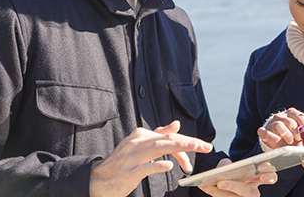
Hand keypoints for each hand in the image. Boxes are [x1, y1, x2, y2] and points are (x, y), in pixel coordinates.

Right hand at [89, 121, 212, 196]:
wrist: (97, 180)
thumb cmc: (122, 163)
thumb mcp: (139, 146)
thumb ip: (158, 135)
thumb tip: (176, 124)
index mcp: (141, 135)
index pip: (169, 135)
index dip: (186, 141)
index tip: (201, 147)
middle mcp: (137, 143)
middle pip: (167, 139)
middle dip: (189, 142)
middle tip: (206, 146)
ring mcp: (132, 157)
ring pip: (159, 149)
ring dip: (179, 148)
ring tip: (194, 148)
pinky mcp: (129, 172)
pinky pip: (145, 167)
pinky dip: (157, 165)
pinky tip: (169, 166)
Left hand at [199, 159, 277, 196]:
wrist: (221, 181)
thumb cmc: (231, 172)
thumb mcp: (231, 165)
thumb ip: (228, 164)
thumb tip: (223, 168)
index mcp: (259, 179)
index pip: (271, 177)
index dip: (269, 175)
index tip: (261, 170)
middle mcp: (253, 192)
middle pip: (250, 192)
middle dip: (236, 186)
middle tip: (221, 181)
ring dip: (223, 194)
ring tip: (213, 185)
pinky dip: (213, 193)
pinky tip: (203, 185)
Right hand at [257, 106, 303, 148]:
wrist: (284, 146)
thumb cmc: (296, 136)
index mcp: (291, 114)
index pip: (297, 115)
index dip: (303, 124)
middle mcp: (280, 117)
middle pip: (288, 120)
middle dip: (296, 130)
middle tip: (299, 138)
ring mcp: (271, 124)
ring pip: (278, 125)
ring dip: (286, 134)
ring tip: (291, 141)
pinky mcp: (264, 133)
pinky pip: (264, 132)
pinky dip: (270, 135)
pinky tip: (277, 139)